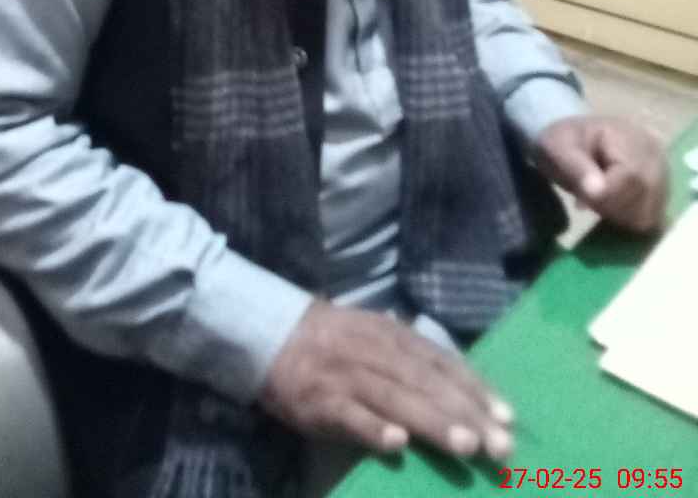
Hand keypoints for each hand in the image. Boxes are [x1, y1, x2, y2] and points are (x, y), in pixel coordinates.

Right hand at [259, 300, 514, 460]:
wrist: (272, 334)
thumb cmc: (335, 342)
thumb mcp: (376, 337)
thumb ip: (414, 358)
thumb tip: (466, 388)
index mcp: (393, 334)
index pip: (442, 361)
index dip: (475, 388)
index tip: (508, 418)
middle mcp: (375, 350)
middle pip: (426, 382)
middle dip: (466, 413)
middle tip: (500, 445)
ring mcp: (347, 374)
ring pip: (396, 398)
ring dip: (432, 422)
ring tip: (466, 446)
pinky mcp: (321, 399)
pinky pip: (350, 416)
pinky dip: (373, 428)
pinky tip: (396, 445)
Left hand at [533, 114, 667, 232]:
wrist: (572, 144)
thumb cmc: (565, 143)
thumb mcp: (558, 148)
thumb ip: (577, 169)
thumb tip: (597, 192)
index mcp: (632, 136)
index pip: (633, 177)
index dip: (608, 196)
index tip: (582, 200)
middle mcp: (657, 156)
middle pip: (644, 198)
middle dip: (609, 206)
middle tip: (585, 198)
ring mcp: (664, 177)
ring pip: (648, 215)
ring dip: (617, 216)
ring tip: (598, 198)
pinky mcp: (661, 195)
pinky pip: (651, 221)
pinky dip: (627, 220)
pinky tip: (611, 207)